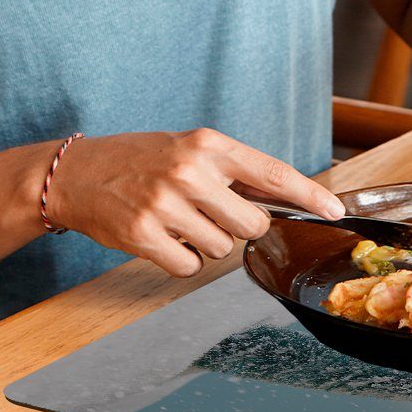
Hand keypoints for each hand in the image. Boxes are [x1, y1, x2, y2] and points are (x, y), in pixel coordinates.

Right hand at [43, 129, 344, 277]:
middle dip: (241, 228)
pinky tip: (163, 239)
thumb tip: (287, 195)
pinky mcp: (143, 234)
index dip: (308, 195)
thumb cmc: (141, 161)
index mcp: (208, 145)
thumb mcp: (190, 150)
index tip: (334, 210)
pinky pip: (189, 266)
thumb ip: (235, 172)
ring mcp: (165, 203)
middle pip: (252, 224)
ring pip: (221, 248)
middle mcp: (190, 171)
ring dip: (206, 243)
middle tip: (212, 214)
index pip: (272, 172)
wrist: (76, 173)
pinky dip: (182, 260)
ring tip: (178, 221)